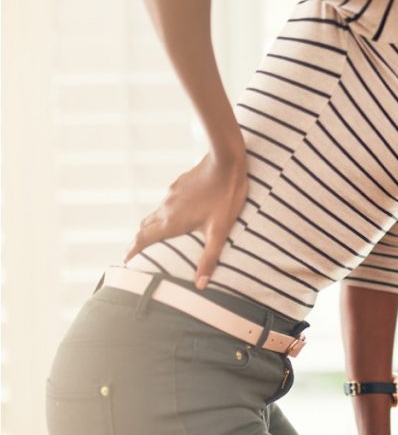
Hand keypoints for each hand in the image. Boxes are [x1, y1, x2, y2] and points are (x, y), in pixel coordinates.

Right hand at [124, 150, 248, 288]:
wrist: (226, 160)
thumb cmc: (225, 196)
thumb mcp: (220, 231)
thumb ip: (209, 258)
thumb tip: (201, 285)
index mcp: (171, 222)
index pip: (142, 239)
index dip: (132, 251)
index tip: (125, 261)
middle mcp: (166, 208)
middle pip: (145, 226)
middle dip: (140, 240)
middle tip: (140, 252)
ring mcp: (172, 194)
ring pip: (156, 213)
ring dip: (154, 225)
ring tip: (160, 237)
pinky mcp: (180, 183)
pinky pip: (168, 202)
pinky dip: (167, 212)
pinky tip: (181, 214)